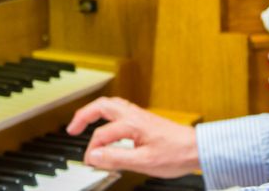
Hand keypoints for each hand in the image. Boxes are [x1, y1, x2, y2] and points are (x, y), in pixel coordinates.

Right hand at [66, 96, 199, 177]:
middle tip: (71, 129)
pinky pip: (119, 110)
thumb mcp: (144, 162)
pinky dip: (106, 114)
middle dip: (84, 116)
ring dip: (94, 111)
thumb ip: (116, 158)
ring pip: (110, 105)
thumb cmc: (176, 154)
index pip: (102, 136)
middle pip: (102, 106)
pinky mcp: (144, 119)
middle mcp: (134, 115)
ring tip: (84, 123)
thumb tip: (94, 156)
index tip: (89, 163)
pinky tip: (106, 124)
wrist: (197, 148)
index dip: (92, 151)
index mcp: (132, 124)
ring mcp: (139, 115)